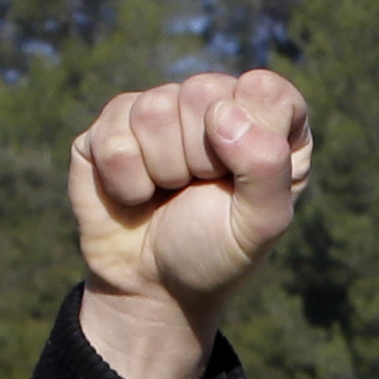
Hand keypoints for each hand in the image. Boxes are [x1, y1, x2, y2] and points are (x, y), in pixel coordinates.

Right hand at [69, 69, 312, 378]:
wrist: (153, 288)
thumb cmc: (216, 252)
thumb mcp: (260, 224)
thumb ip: (266, 167)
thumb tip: (222, 112)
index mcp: (268, 122)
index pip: (268, 91)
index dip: (252, 135)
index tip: (239, 179)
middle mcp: (215, 103)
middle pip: (204, 92)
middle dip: (201, 157)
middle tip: (198, 189)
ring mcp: (160, 108)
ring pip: (154, 109)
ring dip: (162, 170)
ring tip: (168, 191)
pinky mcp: (111, 124)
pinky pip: (113, 133)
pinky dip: (126, 179)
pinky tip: (136, 193)